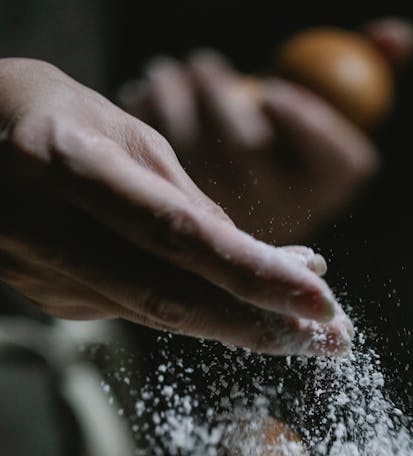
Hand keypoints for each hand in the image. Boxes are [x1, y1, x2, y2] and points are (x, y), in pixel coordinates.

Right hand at [0, 58, 352, 354]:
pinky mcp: (48, 300)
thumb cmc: (55, 116)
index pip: (176, 234)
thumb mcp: (124, 133)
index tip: (320, 301)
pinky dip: (196, 312)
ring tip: (306, 330)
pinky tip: (239, 310)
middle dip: (260, 324)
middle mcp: (43, 226)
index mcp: (65, 162)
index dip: (253, 274)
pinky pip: (136, 309)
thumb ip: (189, 201)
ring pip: (156, 315)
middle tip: (330, 340)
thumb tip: (269, 263)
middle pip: (169, 298)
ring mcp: (39, 274)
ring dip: (239, 326)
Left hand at [118, 19, 412, 242]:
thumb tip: (401, 36)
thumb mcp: (329, 97)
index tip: (274, 93)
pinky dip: (149, 110)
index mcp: (323, 190)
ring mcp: (221, 215)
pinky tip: (155, 96)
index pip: (335, 168)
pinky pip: (155, 147)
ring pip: (191, 145)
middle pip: (248, 154)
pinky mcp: (173, 205)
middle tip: (205, 63)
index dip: (304, 130)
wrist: (232, 177)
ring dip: (177, 92)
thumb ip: (368, 67)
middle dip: (220, 96)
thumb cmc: (286, 127)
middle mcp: (276, 214)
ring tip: (176, 73)